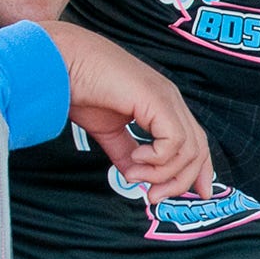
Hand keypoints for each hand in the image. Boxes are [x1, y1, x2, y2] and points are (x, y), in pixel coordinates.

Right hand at [37, 23, 214, 203]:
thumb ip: (125, 152)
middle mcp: (170, 100)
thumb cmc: (79, 85)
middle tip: (153, 197)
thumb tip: (135, 177)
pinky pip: (174, 140)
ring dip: (162, 173)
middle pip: (198, 149)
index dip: (200, 171)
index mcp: (163, 104)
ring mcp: (166, 98)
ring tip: (133, 174)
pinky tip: (136, 159)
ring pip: (189, 149)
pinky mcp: (156, 99)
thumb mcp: (108, 129)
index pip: (196, 142)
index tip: (196, 194)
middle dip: (181, 181)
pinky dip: (157, 158)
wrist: (60, 61)